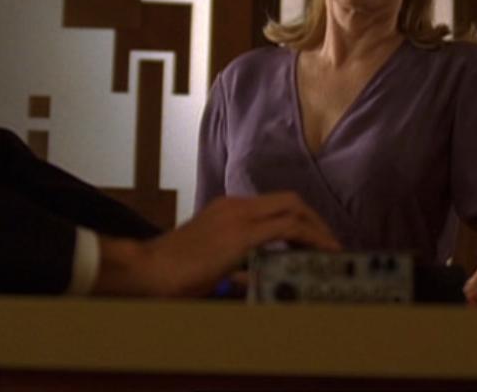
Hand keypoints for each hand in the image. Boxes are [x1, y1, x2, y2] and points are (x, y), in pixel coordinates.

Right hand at [93, 192, 340, 296]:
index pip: (274, 204)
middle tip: (329, 243)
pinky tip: (321, 252)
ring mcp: (238, 216)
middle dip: (315, 220)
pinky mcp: (241, 234)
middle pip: (290, 200)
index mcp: (227, 208)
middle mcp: (235, 206)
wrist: (145, 270)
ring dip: (317, 228)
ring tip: (332, 249)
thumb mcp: (209, 261)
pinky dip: (310, 238)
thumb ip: (234, 262)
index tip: (313, 238)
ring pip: (293, 209)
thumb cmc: (169, 272)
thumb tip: (254, 276)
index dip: (300, 218)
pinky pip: (287, 228)